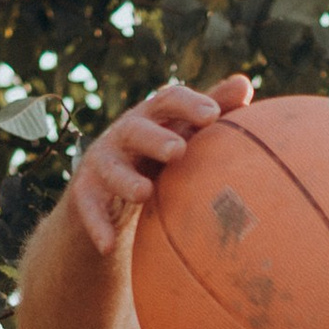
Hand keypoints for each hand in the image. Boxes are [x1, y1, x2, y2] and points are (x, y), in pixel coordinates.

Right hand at [69, 73, 254, 256]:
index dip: (188, 104)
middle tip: (178, 150)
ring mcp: (102, 164)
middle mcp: (124, 136)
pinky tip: (107, 244)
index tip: (212, 115)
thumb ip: (212, 110)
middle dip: (155, 138)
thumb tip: (244, 84)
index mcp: (152, 118)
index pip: (167, 101)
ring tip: (144, 193)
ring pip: (111, 169)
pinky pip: (89, 209)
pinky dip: (97, 226)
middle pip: (136, 130)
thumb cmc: (155, 156)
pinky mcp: (85, 194)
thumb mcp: (180, 133)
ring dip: (126, 180)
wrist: (104, 191)